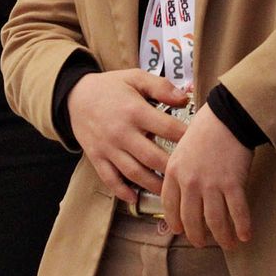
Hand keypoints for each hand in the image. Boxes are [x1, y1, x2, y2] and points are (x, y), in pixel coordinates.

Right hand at [65, 70, 189, 205]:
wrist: (75, 96)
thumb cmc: (110, 87)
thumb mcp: (135, 77)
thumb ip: (161, 86)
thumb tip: (185, 98)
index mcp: (134, 111)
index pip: (167, 128)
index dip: (187, 137)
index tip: (201, 144)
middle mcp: (122, 132)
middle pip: (153, 157)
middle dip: (173, 168)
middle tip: (190, 175)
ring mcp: (108, 148)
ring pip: (134, 173)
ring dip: (154, 185)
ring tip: (171, 192)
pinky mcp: (97, 158)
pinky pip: (110, 179)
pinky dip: (122, 191)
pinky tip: (136, 198)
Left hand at [160, 102, 252, 248]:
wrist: (228, 115)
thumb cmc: (206, 127)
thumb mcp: (182, 146)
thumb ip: (181, 169)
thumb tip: (185, 188)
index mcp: (174, 171)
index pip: (169, 206)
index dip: (175, 222)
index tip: (180, 230)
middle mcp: (189, 182)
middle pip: (191, 220)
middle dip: (197, 236)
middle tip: (203, 242)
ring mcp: (211, 185)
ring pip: (214, 222)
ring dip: (222, 237)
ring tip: (228, 243)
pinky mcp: (232, 184)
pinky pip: (236, 213)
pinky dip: (241, 227)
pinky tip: (245, 235)